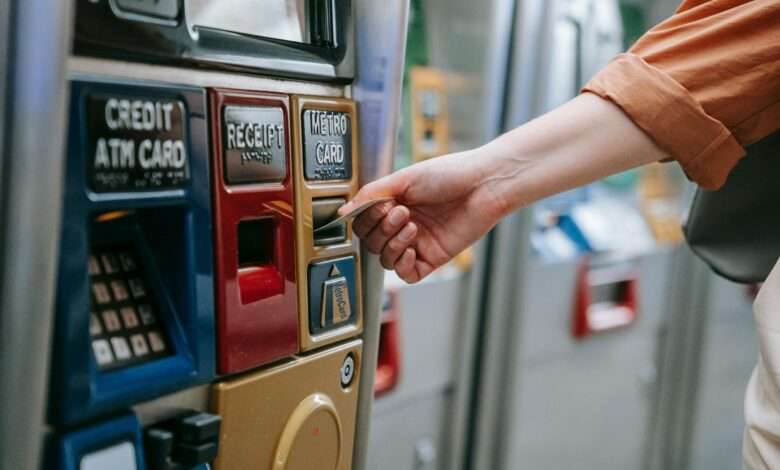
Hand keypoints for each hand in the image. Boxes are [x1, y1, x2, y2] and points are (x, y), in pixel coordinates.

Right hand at [341, 150, 508, 282]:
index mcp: (393, 204)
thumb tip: (343, 213)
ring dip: (392, 243)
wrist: (483, 184)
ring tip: (412, 225)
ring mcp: (417, 243)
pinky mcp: (433, 258)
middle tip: (401, 212)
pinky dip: (402, 263)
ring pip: (385, 259)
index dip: (366, 218)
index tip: (381, 206)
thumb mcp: (403, 179)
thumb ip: (371, 195)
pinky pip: (406, 274)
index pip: (363, 223)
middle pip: (371, 243)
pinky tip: (412, 247)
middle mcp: (403, 225)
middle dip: (381, 229)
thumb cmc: (450, 174)